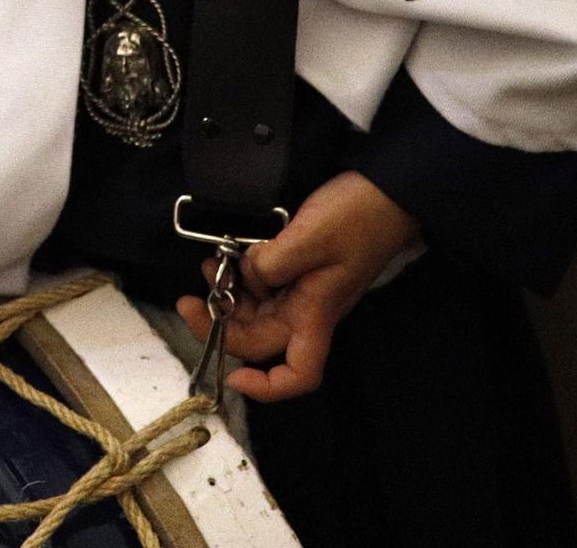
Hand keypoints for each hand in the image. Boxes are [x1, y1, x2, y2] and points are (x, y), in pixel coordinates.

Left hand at [176, 171, 419, 402]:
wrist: (388, 189)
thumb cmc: (356, 218)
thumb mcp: (310, 239)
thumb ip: (270, 264)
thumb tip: (244, 277)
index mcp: (315, 314)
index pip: (297, 375)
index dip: (266, 388)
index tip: (232, 375)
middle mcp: (308, 308)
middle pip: (260, 338)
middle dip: (222, 324)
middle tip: (189, 298)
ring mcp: (305, 286)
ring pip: (258, 308)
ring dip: (229, 295)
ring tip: (209, 266)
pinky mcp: (302, 264)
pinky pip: (265, 280)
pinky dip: (244, 274)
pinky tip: (230, 253)